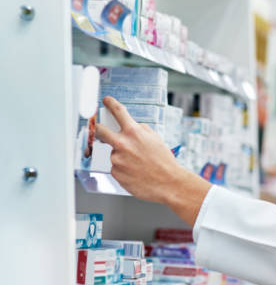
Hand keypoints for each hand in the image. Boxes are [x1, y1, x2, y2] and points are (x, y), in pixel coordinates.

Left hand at [95, 96, 210, 224]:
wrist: (169, 183)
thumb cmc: (164, 162)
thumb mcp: (155, 138)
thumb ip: (140, 130)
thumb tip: (130, 127)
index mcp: (134, 132)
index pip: (118, 112)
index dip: (110, 103)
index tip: (106, 101)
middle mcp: (122, 144)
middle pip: (100, 131)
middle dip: (98, 129)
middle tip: (99, 131)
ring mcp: (117, 159)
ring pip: (113, 153)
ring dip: (121, 156)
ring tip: (137, 164)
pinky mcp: (115, 173)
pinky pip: (116, 167)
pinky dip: (123, 169)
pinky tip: (135, 172)